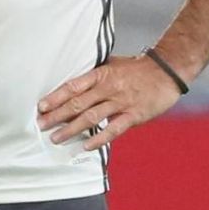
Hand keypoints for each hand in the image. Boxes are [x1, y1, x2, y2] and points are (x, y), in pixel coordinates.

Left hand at [36, 53, 184, 149]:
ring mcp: (121, 102)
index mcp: (101, 74)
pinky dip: (99, 138)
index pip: (73, 86)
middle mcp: (108, 87)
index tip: (41, 107)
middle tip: (41, 125)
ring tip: (56, 138)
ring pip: (92, 117)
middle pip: (78, 103)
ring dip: (72, 129)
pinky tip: (86, 145)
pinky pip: (114, 128)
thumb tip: (72, 81)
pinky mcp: (134, 114)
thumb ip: (94, 73)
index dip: (55, 97)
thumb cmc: (137, 68)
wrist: (167, 71)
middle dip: (57, 115)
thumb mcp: (112, 64)